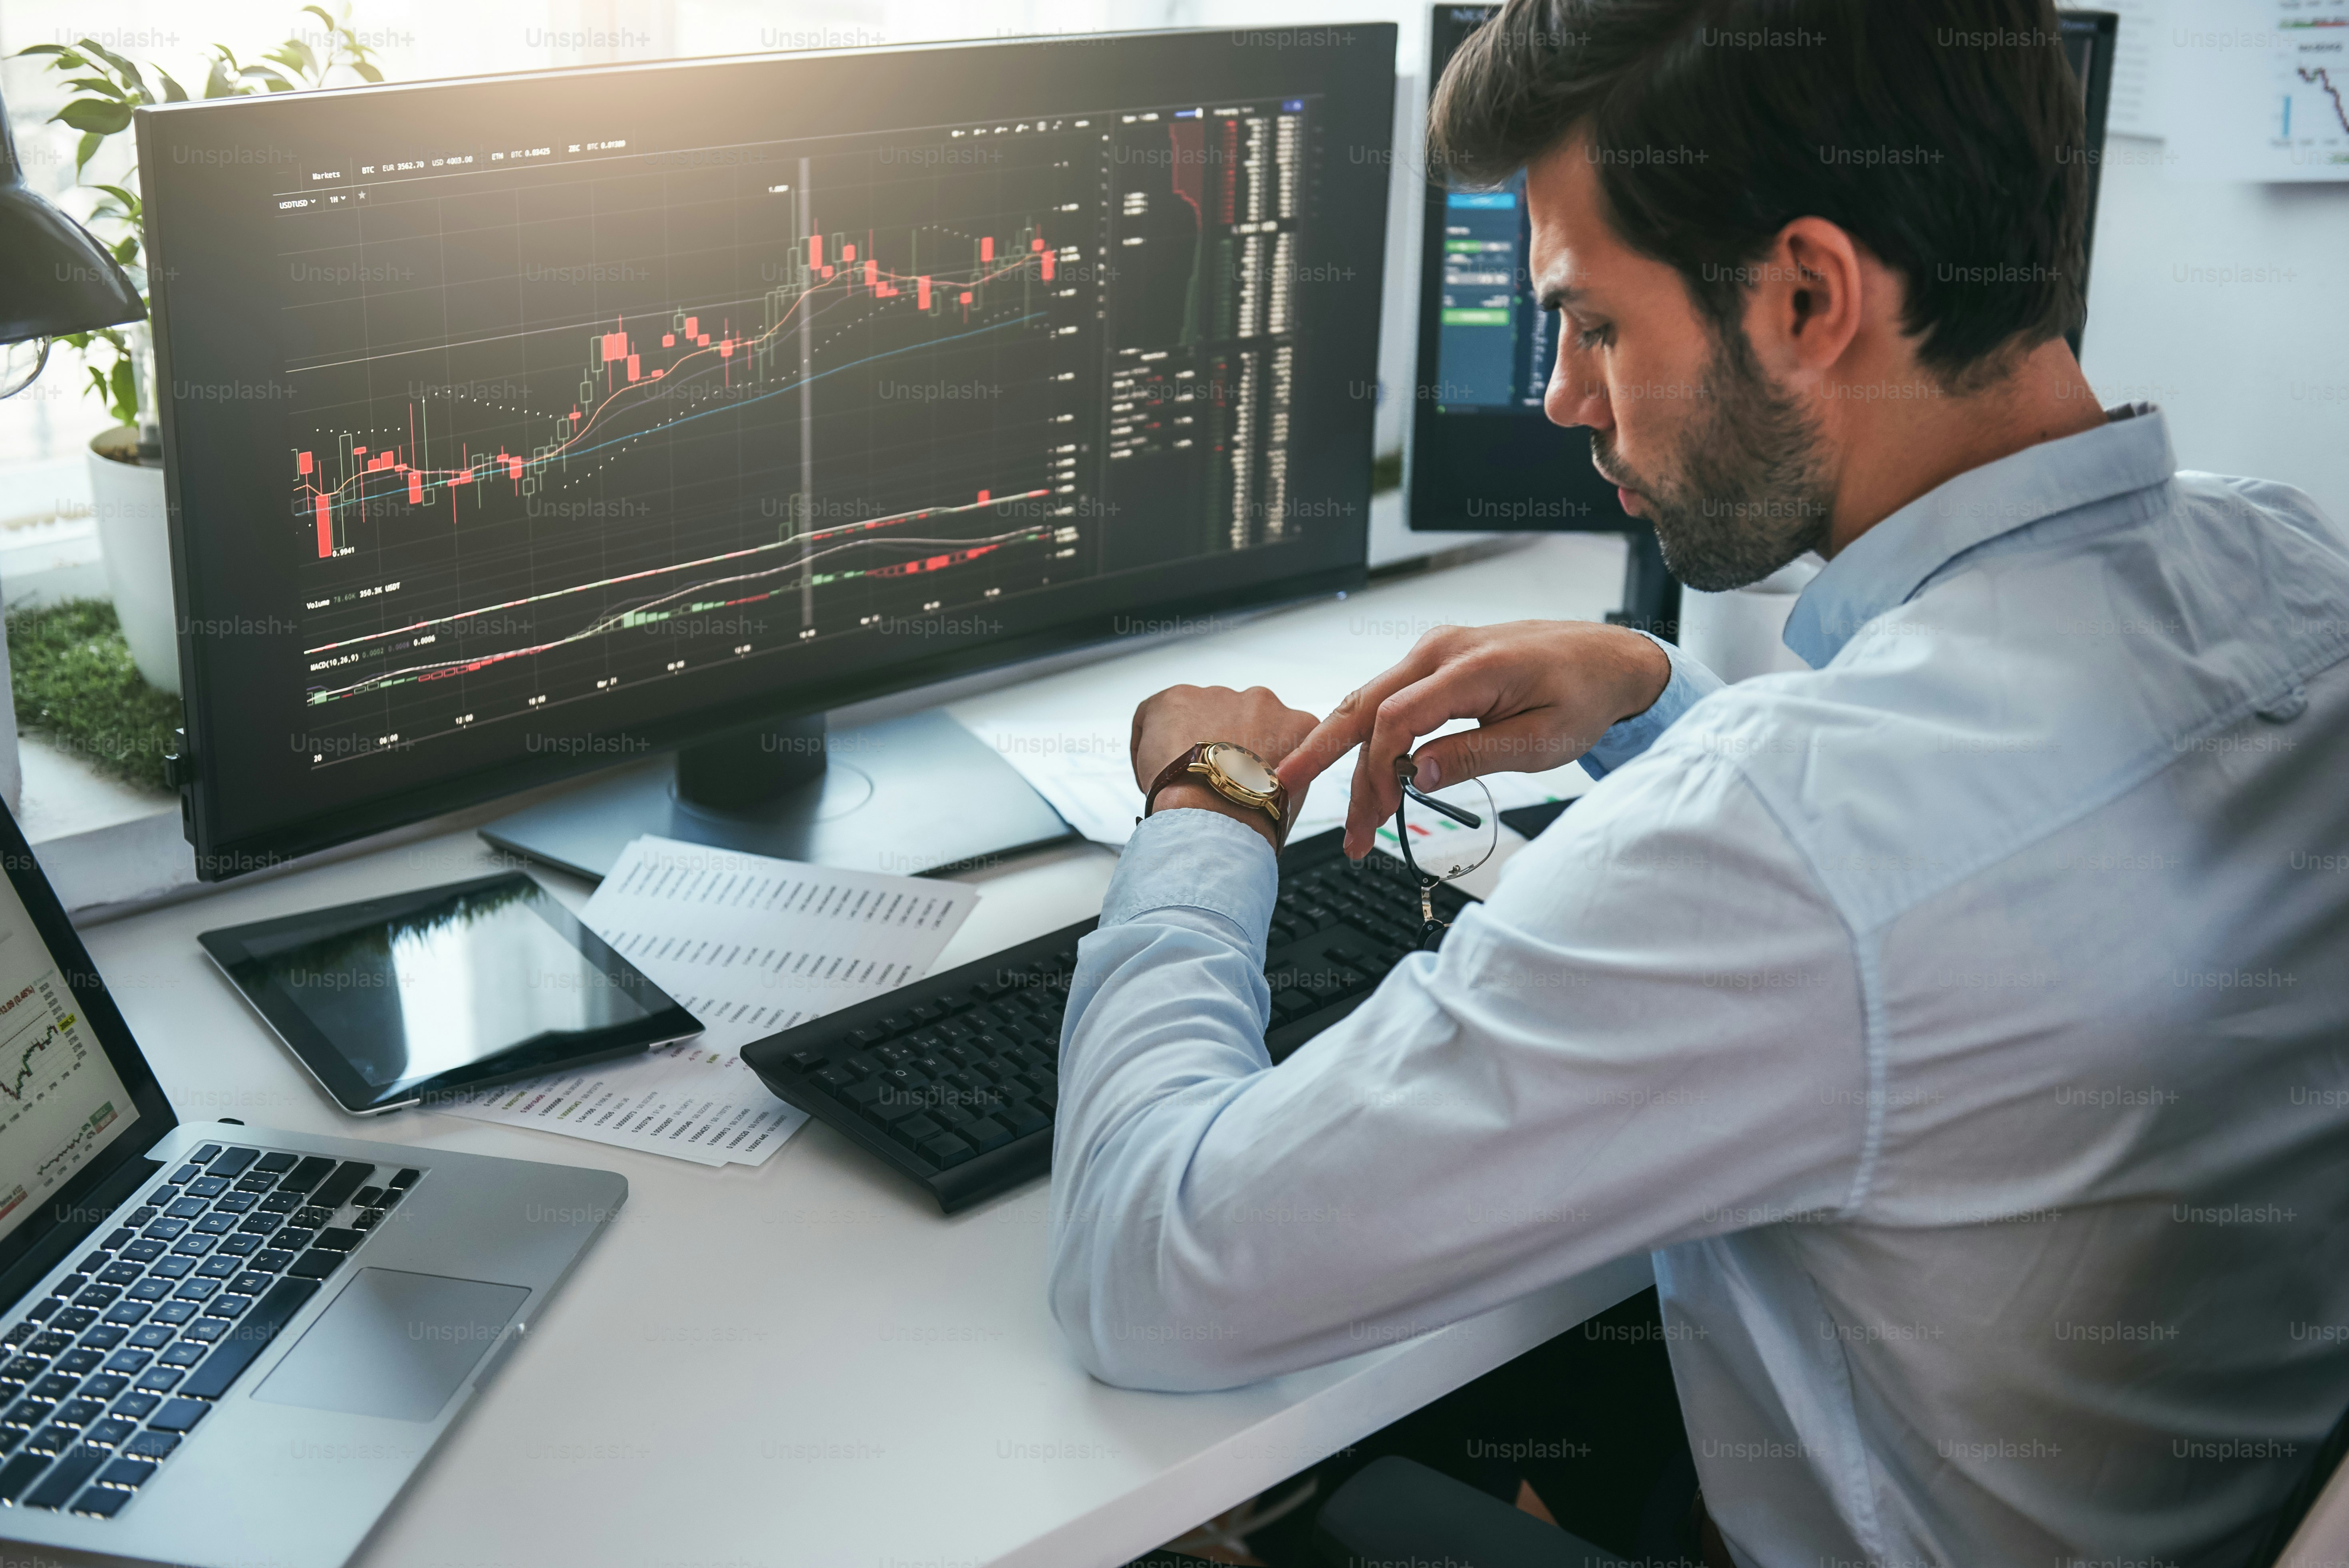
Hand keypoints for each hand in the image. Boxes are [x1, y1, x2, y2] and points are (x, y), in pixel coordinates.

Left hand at [1130, 684, 1320, 847]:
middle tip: (1204, 782)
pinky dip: (1146, 745)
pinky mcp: (1176, 698)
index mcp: (1296, 726)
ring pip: (1194, 718)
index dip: (1252, 759)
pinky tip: (1149, 776)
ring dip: (1185, 744)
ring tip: (1177, 783)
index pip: (1274, 735)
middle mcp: (1261, 701)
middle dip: (1218, 748)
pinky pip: (1153, 716)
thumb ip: (1278, 776)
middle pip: (1232, 721)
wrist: (1219, 814)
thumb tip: (1259, 787)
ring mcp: (1218, 696)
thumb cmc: (1253, 818)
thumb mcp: (1290, 794)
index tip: (1240, 778)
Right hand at [1278, 621, 1670, 858]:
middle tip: (1289, 796)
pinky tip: (1357, 771)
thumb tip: (1418, 776)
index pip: (1396, 719)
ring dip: (1345, 754)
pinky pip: (1386, 696)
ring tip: (1342, 809)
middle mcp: (1442, 649)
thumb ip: (1478, 755)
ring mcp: (1435, 650)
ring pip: (1367, 701)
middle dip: (1327, 758)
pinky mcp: (1436, 661)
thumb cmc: (1584, 695)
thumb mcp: (1543, 741)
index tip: (1379, 816)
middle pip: (1364, 705)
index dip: (1378, 771)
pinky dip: (1366, 735)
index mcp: (1471, 666)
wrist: (1609, 659)